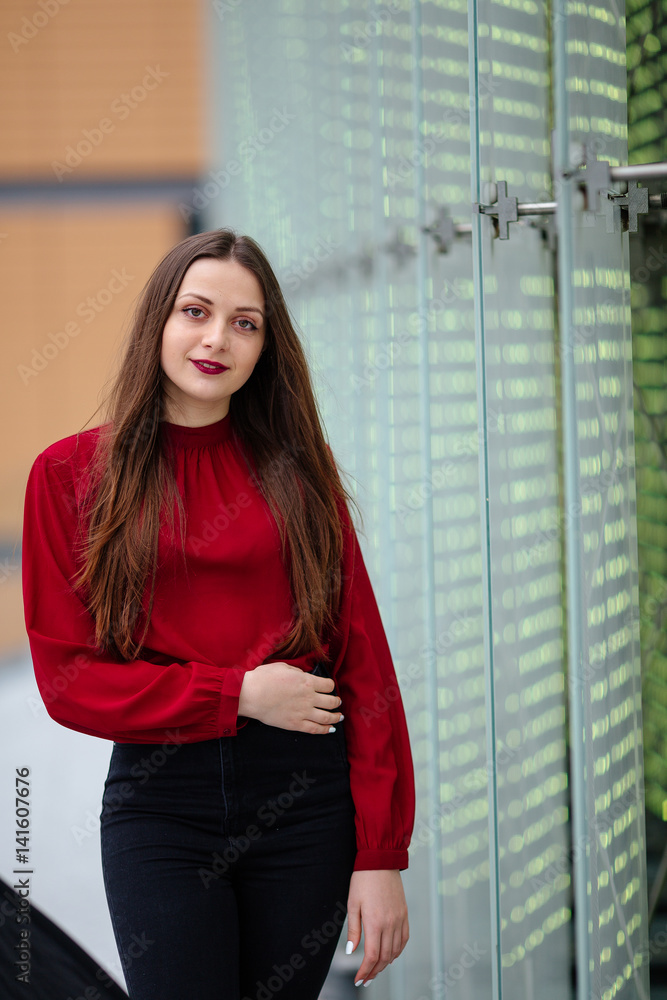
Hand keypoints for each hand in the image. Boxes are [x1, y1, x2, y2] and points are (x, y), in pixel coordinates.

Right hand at [238, 661, 342, 732]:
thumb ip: (298, 672)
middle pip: (331, 701)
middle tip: (338, 703)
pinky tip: (330, 730)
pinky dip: (325, 730)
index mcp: (307, 682)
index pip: (329, 685)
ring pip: (327, 717)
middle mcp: (309, 698)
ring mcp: (303, 712)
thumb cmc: (264, 678)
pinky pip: (315, 729)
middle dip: (337, 702)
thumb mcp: (284, 667)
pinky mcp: (295, 724)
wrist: (251, 695)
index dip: (331, 686)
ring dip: (336, 717)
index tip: (329, 688)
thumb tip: (304, 676)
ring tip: (339, 717)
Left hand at [346, 869, 408, 986]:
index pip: (372, 956)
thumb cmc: (362, 880)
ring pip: (395, 951)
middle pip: (384, 957)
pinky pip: (404, 939)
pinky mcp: (404, 914)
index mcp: (375, 922)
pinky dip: (397, 951)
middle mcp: (390, 923)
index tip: (358, 979)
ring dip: (386, 964)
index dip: (364, 971)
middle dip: (374, 971)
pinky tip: (390, 954)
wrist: (381, 860)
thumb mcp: (352, 904)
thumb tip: (351, 952)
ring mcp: (399, 919)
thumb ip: (353, 930)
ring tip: (375, 969)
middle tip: (365, 979)